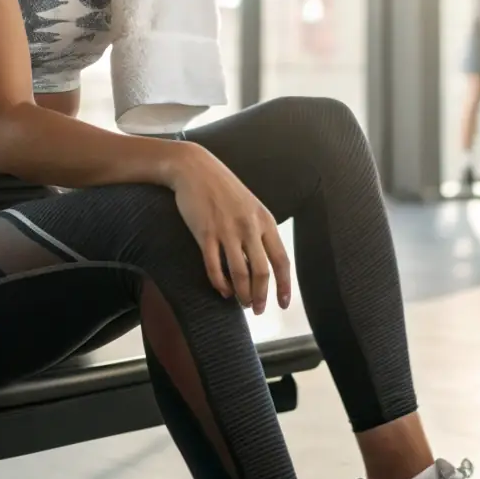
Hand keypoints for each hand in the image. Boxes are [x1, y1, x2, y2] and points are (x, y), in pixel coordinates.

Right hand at [166, 143, 291, 313]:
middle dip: (260, 296)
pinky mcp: (204, 232)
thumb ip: (258, 231)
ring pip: (239, 273)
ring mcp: (226, 230)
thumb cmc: (223, 189)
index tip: (283, 304)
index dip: (284, 286)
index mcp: (265, 220)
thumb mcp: (250, 206)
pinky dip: (220, 284)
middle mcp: (249, 226)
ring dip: (242, 294)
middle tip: (256, 310)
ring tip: (241, 304)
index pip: (281, 260)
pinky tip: (222, 291)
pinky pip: (214, 267)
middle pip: (261, 272)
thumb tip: (263, 264)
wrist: (195, 168)